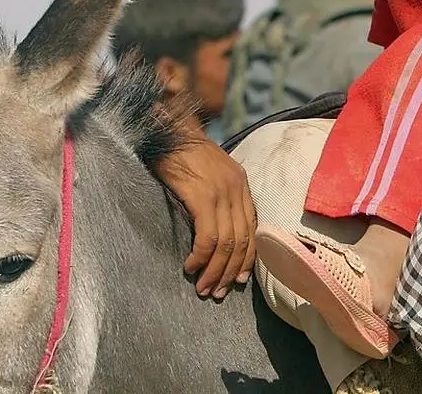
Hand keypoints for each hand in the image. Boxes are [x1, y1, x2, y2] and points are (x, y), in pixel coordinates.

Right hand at [155, 135, 256, 297]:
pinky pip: (208, 237)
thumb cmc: (184, 152)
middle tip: (216, 292)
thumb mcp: (211, 172)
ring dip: (214, 271)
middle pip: (241, 241)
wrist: (169, 129)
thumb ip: (219, 196)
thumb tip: (217, 232)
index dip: (246, 258)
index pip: (252, 230)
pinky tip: (190, 266)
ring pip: (226, 244)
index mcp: (241, 185)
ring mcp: (221, 193)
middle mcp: (237, 190)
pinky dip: (200, 257)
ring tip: (202, 287)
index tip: (236, 279)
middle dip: (229, 271)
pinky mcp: (202, 197)